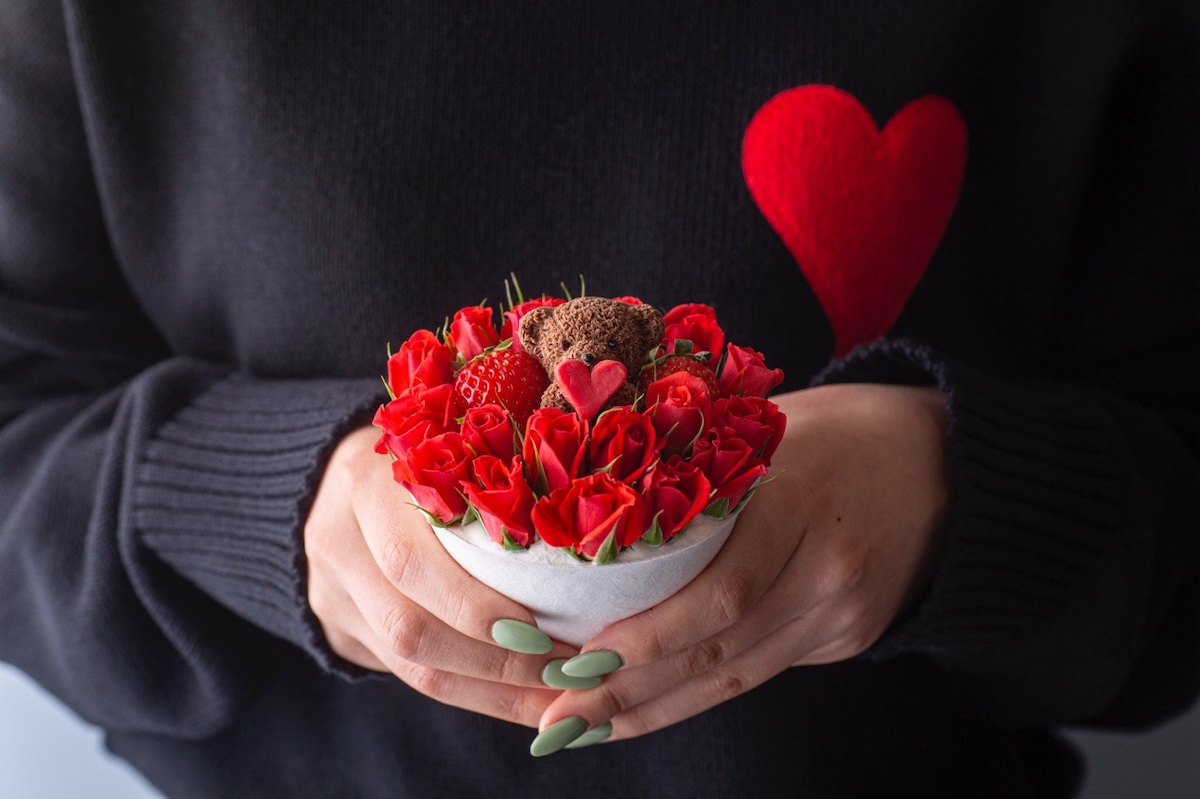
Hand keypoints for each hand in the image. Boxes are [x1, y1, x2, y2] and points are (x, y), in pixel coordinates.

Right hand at [305, 426, 576, 725]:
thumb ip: (491, 494)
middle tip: (565, 671)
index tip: (548, 632)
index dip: (478, 607)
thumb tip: (589, 562)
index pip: (413, 561)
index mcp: (366, 484)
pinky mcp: (337, 627)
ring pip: (409, 665)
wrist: (332, 475)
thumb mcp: (451, 454)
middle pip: (409, 625)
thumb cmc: (424, 457)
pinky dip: (473, 693)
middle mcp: (337, 539)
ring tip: (555, 696)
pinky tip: (523, 699)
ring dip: (490, 690)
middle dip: (496, 660)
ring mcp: (330, 589)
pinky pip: (407, 676)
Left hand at [534, 384, 949, 744]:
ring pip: (741, 677)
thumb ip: (697, 472)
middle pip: (723, 649)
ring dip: (660, 707)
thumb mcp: (767, 427)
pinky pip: (765, 670)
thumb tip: (595, 521)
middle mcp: (830, 568)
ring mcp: (847, 611)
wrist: (945, 460)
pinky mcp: (853, 636)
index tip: (577, 661)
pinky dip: (703, 691)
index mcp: (802, 500)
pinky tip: (651, 703)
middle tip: (561, 718)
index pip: (720, 590)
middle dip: (634, 691)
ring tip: (590, 725)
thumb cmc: (836, 429)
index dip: (647, 639)